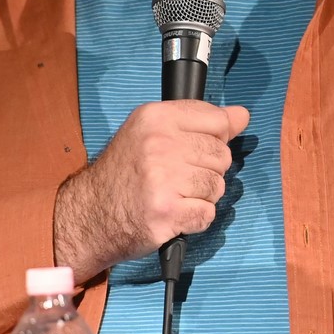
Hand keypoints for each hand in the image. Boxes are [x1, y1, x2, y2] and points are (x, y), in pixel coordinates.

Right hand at [53, 101, 249, 279]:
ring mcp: (162, 179)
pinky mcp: (166, 212)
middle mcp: (159, 144)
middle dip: (207, 171)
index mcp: (157, 117)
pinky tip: (175, 214)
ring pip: (218, 186)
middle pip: (221, 155)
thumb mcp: (153, 132)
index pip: (218, 120)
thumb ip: (199, 121)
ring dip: (202, 197)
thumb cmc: (125, 173)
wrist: (91, 214)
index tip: (193, 151)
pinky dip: (196, 219)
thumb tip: (242, 115)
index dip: (215, 139)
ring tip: (175, 196)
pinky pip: (207, 213)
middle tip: (178, 178)